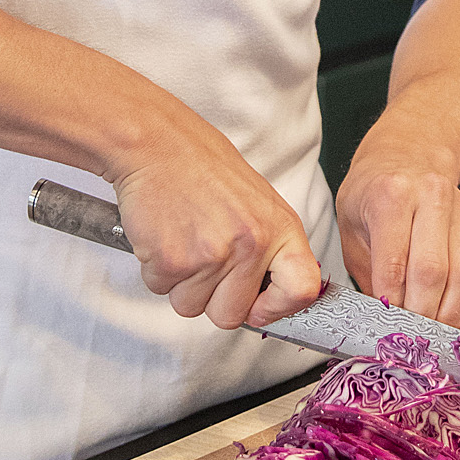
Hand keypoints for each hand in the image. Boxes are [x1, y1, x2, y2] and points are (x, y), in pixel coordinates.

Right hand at [111, 124, 320, 330]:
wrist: (157, 144)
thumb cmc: (203, 168)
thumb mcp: (257, 202)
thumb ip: (269, 248)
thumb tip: (272, 295)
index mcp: (280, 228)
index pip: (303, 290)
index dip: (279, 308)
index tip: (261, 306)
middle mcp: (251, 244)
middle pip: (231, 315)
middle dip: (212, 297)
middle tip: (203, 256)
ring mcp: (212, 255)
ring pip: (190, 307)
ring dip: (181, 282)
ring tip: (184, 238)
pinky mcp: (172, 261)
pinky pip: (160, 290)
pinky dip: (157, 269)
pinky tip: (165, 234)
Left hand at [335, 153, 459, 325]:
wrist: (407, 155)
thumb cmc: (372, 194)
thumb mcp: (351, 227)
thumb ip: (366, 271)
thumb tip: (379, 320)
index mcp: (391, 194)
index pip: (395, 262)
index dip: (392, 304)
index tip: (385, 329)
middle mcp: (430, 196)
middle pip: (433, 271)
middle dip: (420, 315)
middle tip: (407, 341)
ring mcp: (459, 210)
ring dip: (446, 315)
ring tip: (429, 338)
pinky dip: (459, 302)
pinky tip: (443, 317)